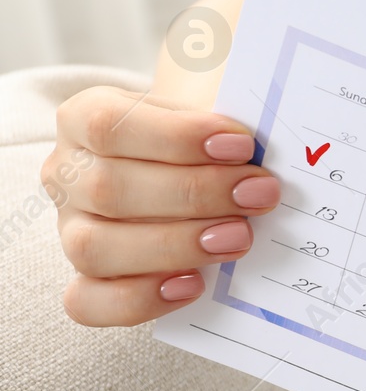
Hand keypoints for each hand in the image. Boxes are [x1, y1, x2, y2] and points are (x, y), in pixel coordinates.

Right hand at [44, 86, 278, 326]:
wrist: (204, 167)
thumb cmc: (212, 133)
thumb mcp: (217, 95)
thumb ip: (232, 88)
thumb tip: (270, 88)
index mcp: (88, 119)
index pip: (109, 125)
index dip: (175, 137)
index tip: (242, 144)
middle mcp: (70, 173)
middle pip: (109, 190)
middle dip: (195, 194)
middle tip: (261, 194)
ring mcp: (74, 228)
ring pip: (95, 248)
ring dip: (175, 246)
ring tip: (239, 237)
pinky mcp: (90, 278)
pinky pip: (89, 302)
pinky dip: (138, 299)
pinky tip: (193, 285)